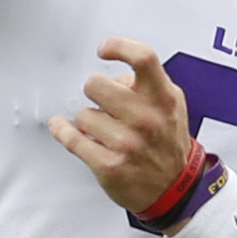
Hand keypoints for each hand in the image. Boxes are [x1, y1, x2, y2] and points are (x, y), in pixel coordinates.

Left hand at [48, 40, 198, 211]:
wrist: (175, 189)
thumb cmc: (167, 142)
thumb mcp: (170, 105)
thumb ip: (148, 83)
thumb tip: (114, 75)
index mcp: (163, 98)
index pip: (143, 58)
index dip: (119, 47)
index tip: (104, 51)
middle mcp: (146, 120)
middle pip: (96, 84)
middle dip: (94, 92)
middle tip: (102, 101)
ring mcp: (127, 144)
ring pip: (83, 114)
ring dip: (88, 120)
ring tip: (104, 130)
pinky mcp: (108, 165)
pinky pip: (71, 138)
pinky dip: (61, 130)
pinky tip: (61, 126)